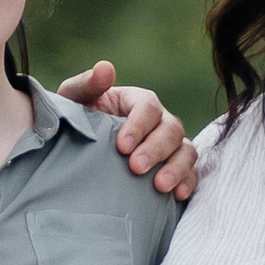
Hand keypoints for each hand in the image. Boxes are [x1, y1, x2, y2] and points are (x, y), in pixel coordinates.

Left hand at [58, 60, 200, 199]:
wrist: (78, 155)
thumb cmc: (78, 123)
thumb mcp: (74, 101)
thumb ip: (86, 85)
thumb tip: (106, 68)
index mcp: (137, 102)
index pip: (148, 107)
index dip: (139, 125)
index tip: (121, 146)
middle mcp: (159, 122)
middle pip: (171, 129)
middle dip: (156, 149)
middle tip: (135, 168)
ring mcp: (170, 146)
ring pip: (186, 151)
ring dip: (176, 168)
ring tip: (159, 186)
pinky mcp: (174, 168)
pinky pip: (191, 173)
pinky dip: (188, 182)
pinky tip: (177, 195)